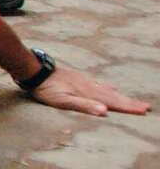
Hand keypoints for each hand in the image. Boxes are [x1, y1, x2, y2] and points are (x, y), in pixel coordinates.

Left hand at [31, 65, 150, 116]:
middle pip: (113, 96)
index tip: (144, 110)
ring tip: (131, 100)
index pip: (112, 102)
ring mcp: (83, 81)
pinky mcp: (77, 78)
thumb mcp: (62, 101)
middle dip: (129, 102)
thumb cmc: (46, 89)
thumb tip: (105, 112)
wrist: (34, 70)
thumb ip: (83, 106)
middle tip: (146, 106)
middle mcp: (89, 86)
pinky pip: (98, 84)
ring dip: (121, 96)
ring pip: (107, 90)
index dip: (128, 107)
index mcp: (88, 93)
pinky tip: (109, 88)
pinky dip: (108, 88)